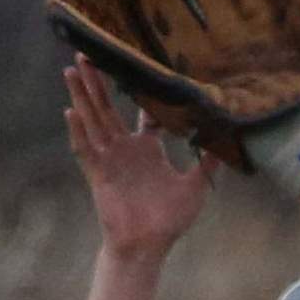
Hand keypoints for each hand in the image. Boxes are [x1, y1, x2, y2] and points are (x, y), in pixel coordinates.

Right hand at [64, 54, 218, 260]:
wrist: (148, 247)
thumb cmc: (169, 220)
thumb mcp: (196, 185)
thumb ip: (209, 161)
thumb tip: (228, 140)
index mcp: (146, 148)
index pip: (143, 113)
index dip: (143, 92)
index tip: (141, 67)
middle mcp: (125, 148)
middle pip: (109, 106)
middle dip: (98, 80)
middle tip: (89, 51)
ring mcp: (110, 159)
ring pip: (93, 119)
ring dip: (83, 94)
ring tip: (73, 68)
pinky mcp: (99, 173)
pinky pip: (85, 149)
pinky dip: (78, 130)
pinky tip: (71, 110)